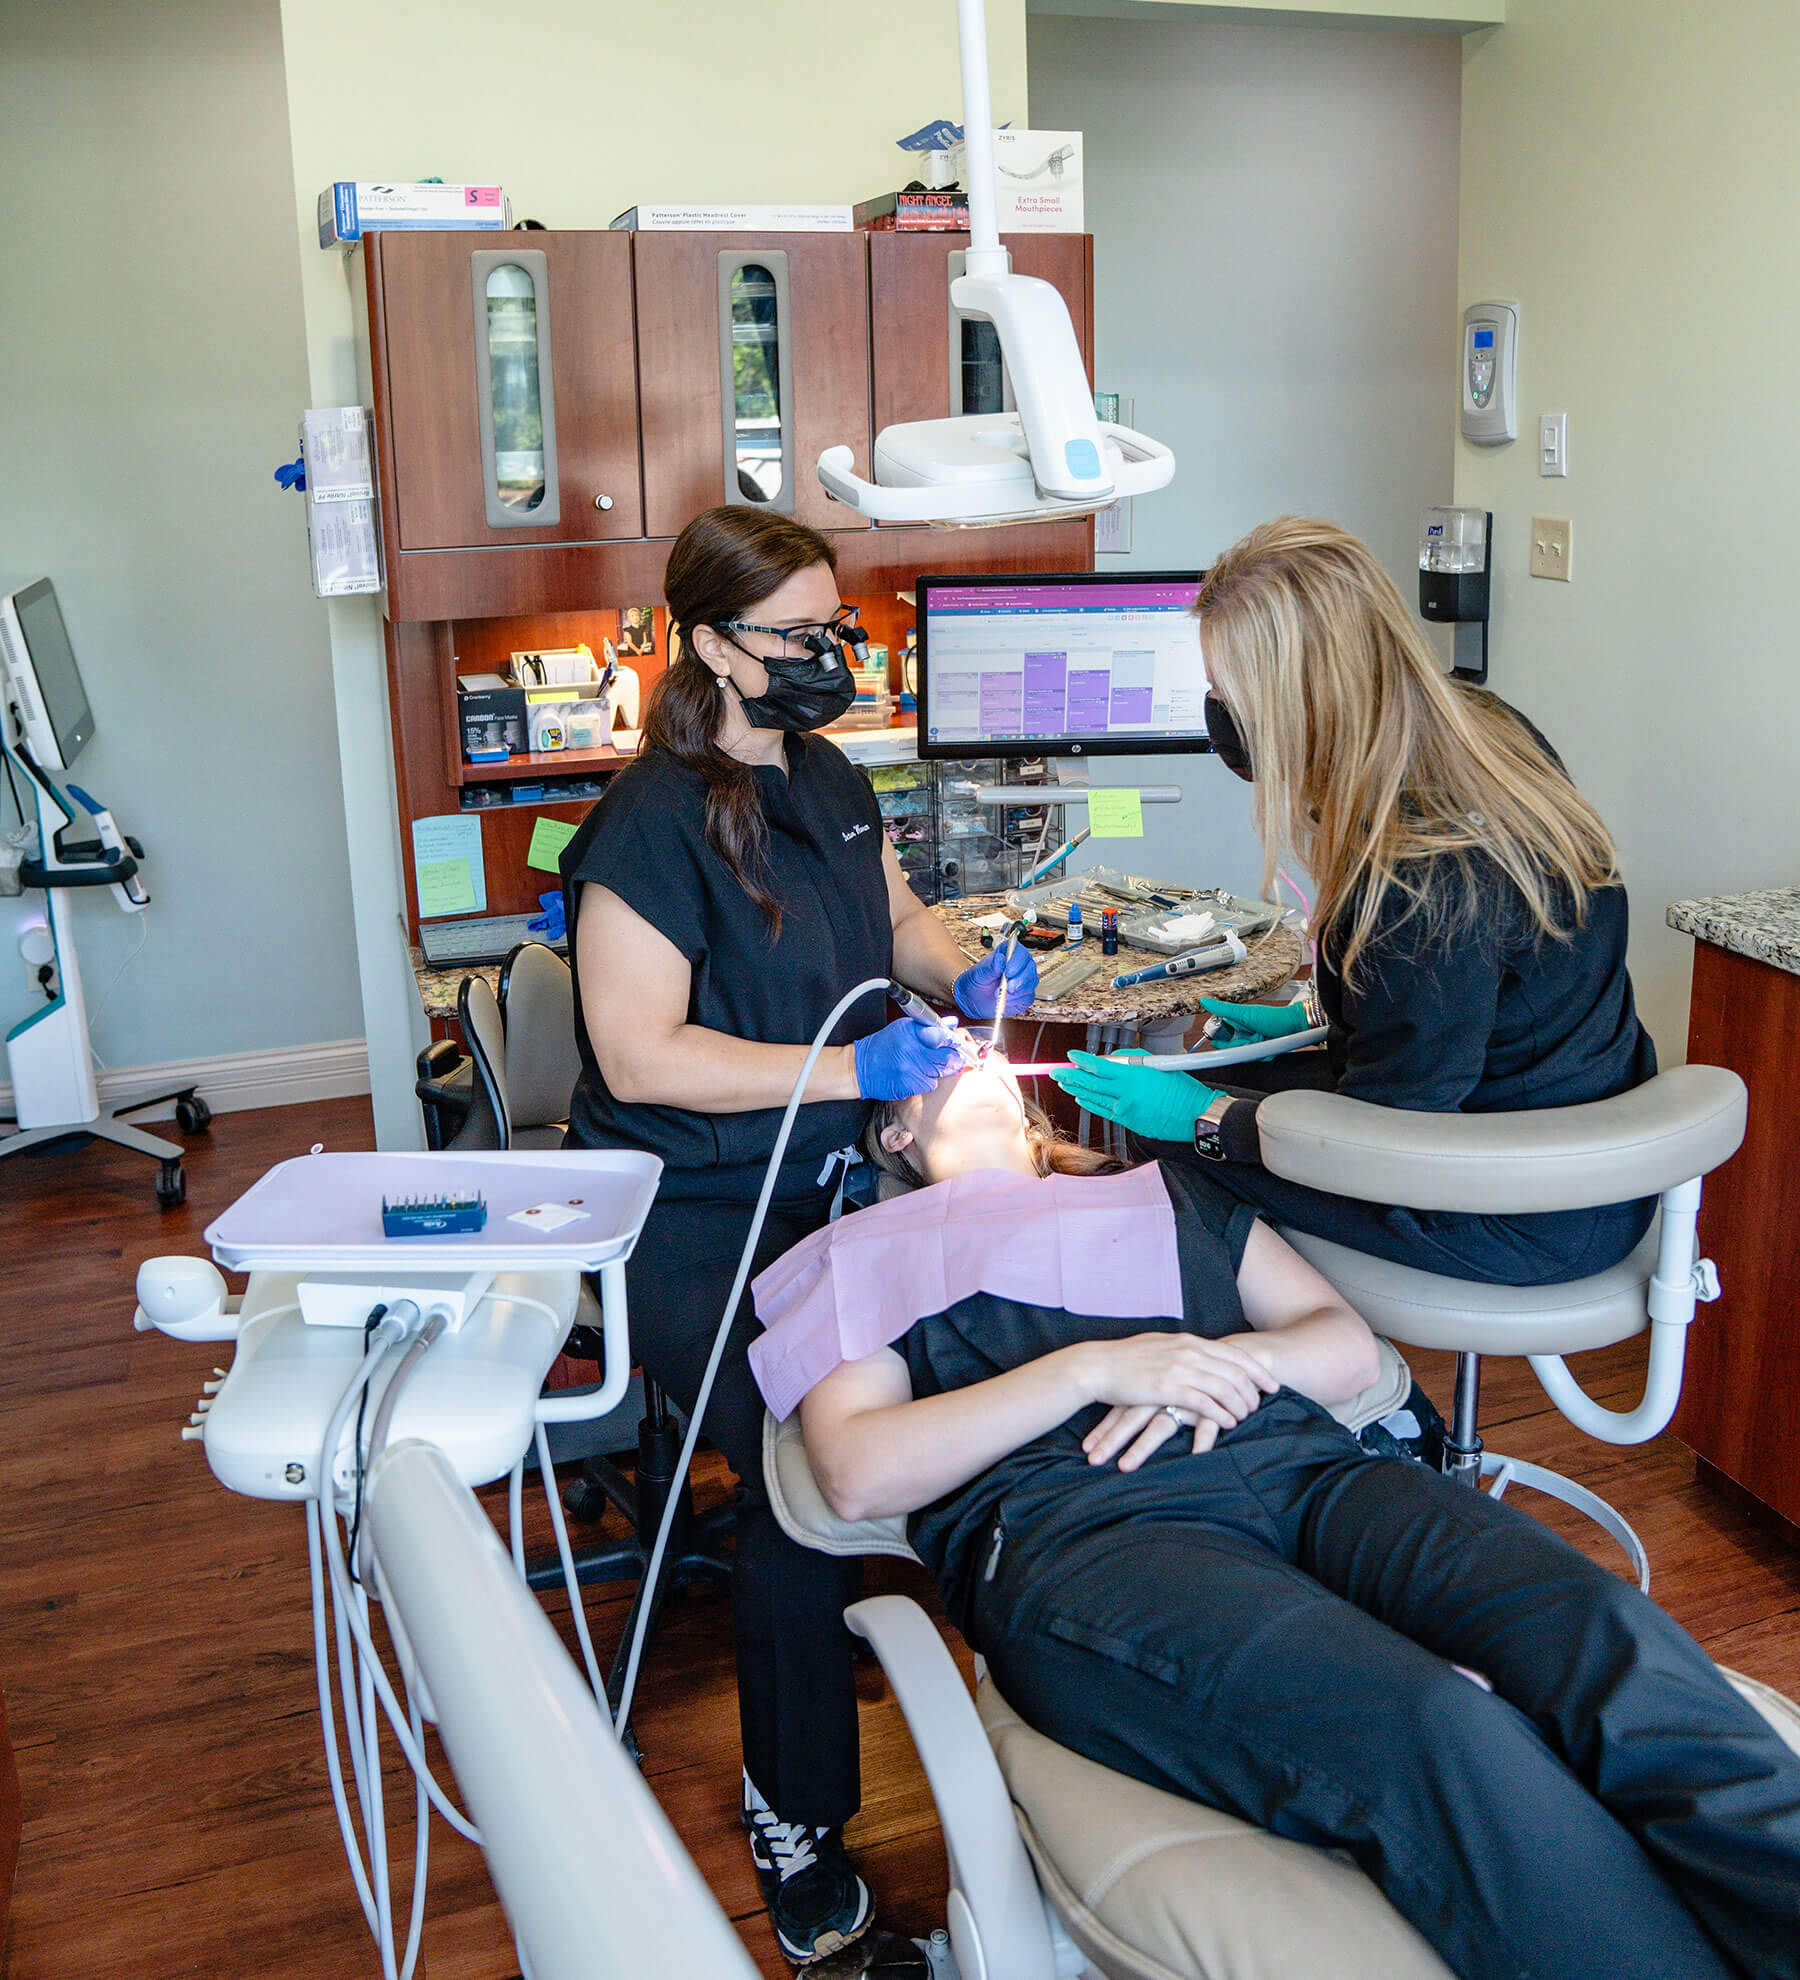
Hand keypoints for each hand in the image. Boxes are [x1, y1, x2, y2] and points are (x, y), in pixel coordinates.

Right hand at [853, 1014, 966, 1101]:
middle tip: (954, 1058)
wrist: (861, 1067)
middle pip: (946, 1057)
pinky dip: (927, 1081)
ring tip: (925, 1065)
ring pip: (940, 1072)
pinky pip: (930, 1084)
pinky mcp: (909, 1085)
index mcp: (911, 1032)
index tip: (956, 1043)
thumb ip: (930, 1025)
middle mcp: (911, 1050)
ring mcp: (910, 1069)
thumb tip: (953, 1023)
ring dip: (938, 1070)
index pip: (941, 1036)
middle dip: (953, 1058)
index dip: (952, 1041)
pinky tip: (916, 1075)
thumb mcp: (904, 1028)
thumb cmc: (884, 1045)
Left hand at [953, 942, 1038, 1020]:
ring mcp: (1024, 979)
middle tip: (1007, 987)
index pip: (1020, 952)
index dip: (1017, 961)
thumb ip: (990, 967)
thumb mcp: (979, 974)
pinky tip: (1006, 1000)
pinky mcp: (1025, 994)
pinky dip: (1017, 1000)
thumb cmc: (976, 981)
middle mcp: (1019, 965)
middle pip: (1030, 968)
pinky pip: (1028, 997)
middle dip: (1020, 979)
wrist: (974, 999)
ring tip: (1001, 995)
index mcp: (1008, 953)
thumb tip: (1000, 960)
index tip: (1008, 971)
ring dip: (1017, 991)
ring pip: (1031, 983)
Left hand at [1050, 1050, 1221, 1143]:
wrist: (1195, 1116)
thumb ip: (1133, 1060)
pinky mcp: (1128, 1122)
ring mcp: (1125, 1110)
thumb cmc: (1182, 1088)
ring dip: (1076, 1089)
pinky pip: (1103, 1111)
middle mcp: (1126, 1094)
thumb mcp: (1158, 1064)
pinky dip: (1090, 1103)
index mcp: (1134, 1076)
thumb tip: (1112, 1060)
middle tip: (1056, 1071)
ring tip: (1063, 1082)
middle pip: (1090, 1083)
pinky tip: (1081, 1098)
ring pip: (1093, 1098)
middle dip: (1070, 1076)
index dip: (1081, 1061)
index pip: (1099, 1066)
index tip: (1071, 1056)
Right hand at [1074, 1332, 1278, 1468]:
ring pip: (1224, 1388)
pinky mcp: (1168, 1389)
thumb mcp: (1161, 1346)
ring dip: (1240, 1405)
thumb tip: (1201, 1356)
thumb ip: (1184, 1350)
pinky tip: (1227, 1423)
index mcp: (1189, 1341)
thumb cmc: (1126, 1359)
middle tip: (1260, 1406)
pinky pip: (1205, 1403)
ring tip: (1245, 1417)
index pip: (1235, 1354)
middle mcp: (1189, 1352)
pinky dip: (1221, 1414)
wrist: (1098, 1366)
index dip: (1258, 1371)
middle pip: (1236, 1372)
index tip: (1272, 1384)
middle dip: (1253, 1391)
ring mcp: (1179, 1369)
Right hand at [1199, 996, 1311, 1047]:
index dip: (1221, 1043)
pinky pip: (1258, 1059)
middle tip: (1253, 1039)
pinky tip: (1270, 1047)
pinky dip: (1265, 1055)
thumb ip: (1223, 1009)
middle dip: (1243, 1048)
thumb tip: (1204, 1001)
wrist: (1296, 1026)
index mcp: (1236, 1022)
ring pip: (1246, 1056)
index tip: (1220, 1045)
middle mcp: (1244, 1033)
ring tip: (1264, 1040)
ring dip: (1256, 1052)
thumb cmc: (1273, 1017)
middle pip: (1234, 1050)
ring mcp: (1253, 1042)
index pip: (1221, 1038)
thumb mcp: (1245, 1013)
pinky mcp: (1262, 1051)